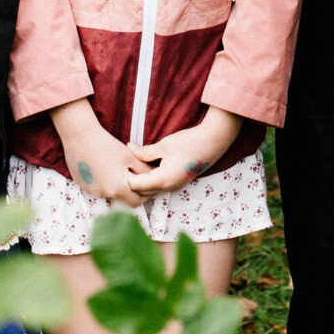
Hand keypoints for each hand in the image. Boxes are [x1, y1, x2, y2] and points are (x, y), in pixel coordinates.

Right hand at [52, 99, 149, 206]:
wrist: (80, 136)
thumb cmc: (106, 145)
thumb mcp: (129, 157)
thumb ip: (143, 171)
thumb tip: (152, 177)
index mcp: (118, 189)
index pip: (136, 202)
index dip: (144, 194)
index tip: (147, 185)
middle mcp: (104, 194)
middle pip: (122, 198)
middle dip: (131, 191)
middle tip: (134, 176)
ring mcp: (91, 190)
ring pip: (109, 193)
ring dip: (115, 186)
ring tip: (117, 169)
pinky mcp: (82, 185)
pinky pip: (97, 187)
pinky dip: (103, 182)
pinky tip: (103, 167)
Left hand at [128, 109, 243, 197]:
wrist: (214, 142)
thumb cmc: (189, 143)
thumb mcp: (163, 146)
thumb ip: (144, 152)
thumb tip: (129, 149)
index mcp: (163, 180)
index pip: (135, 185)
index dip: (125, 175)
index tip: (119, 164)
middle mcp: (168, 188)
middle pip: (142, 190)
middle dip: (131, 179)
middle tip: (123, 164)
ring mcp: (174, 186)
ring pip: (151, 188)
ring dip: (141, 179)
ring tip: (133, 164)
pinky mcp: (178, 182)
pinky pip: (159, 184)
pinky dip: (151, 177)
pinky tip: (146, 165)